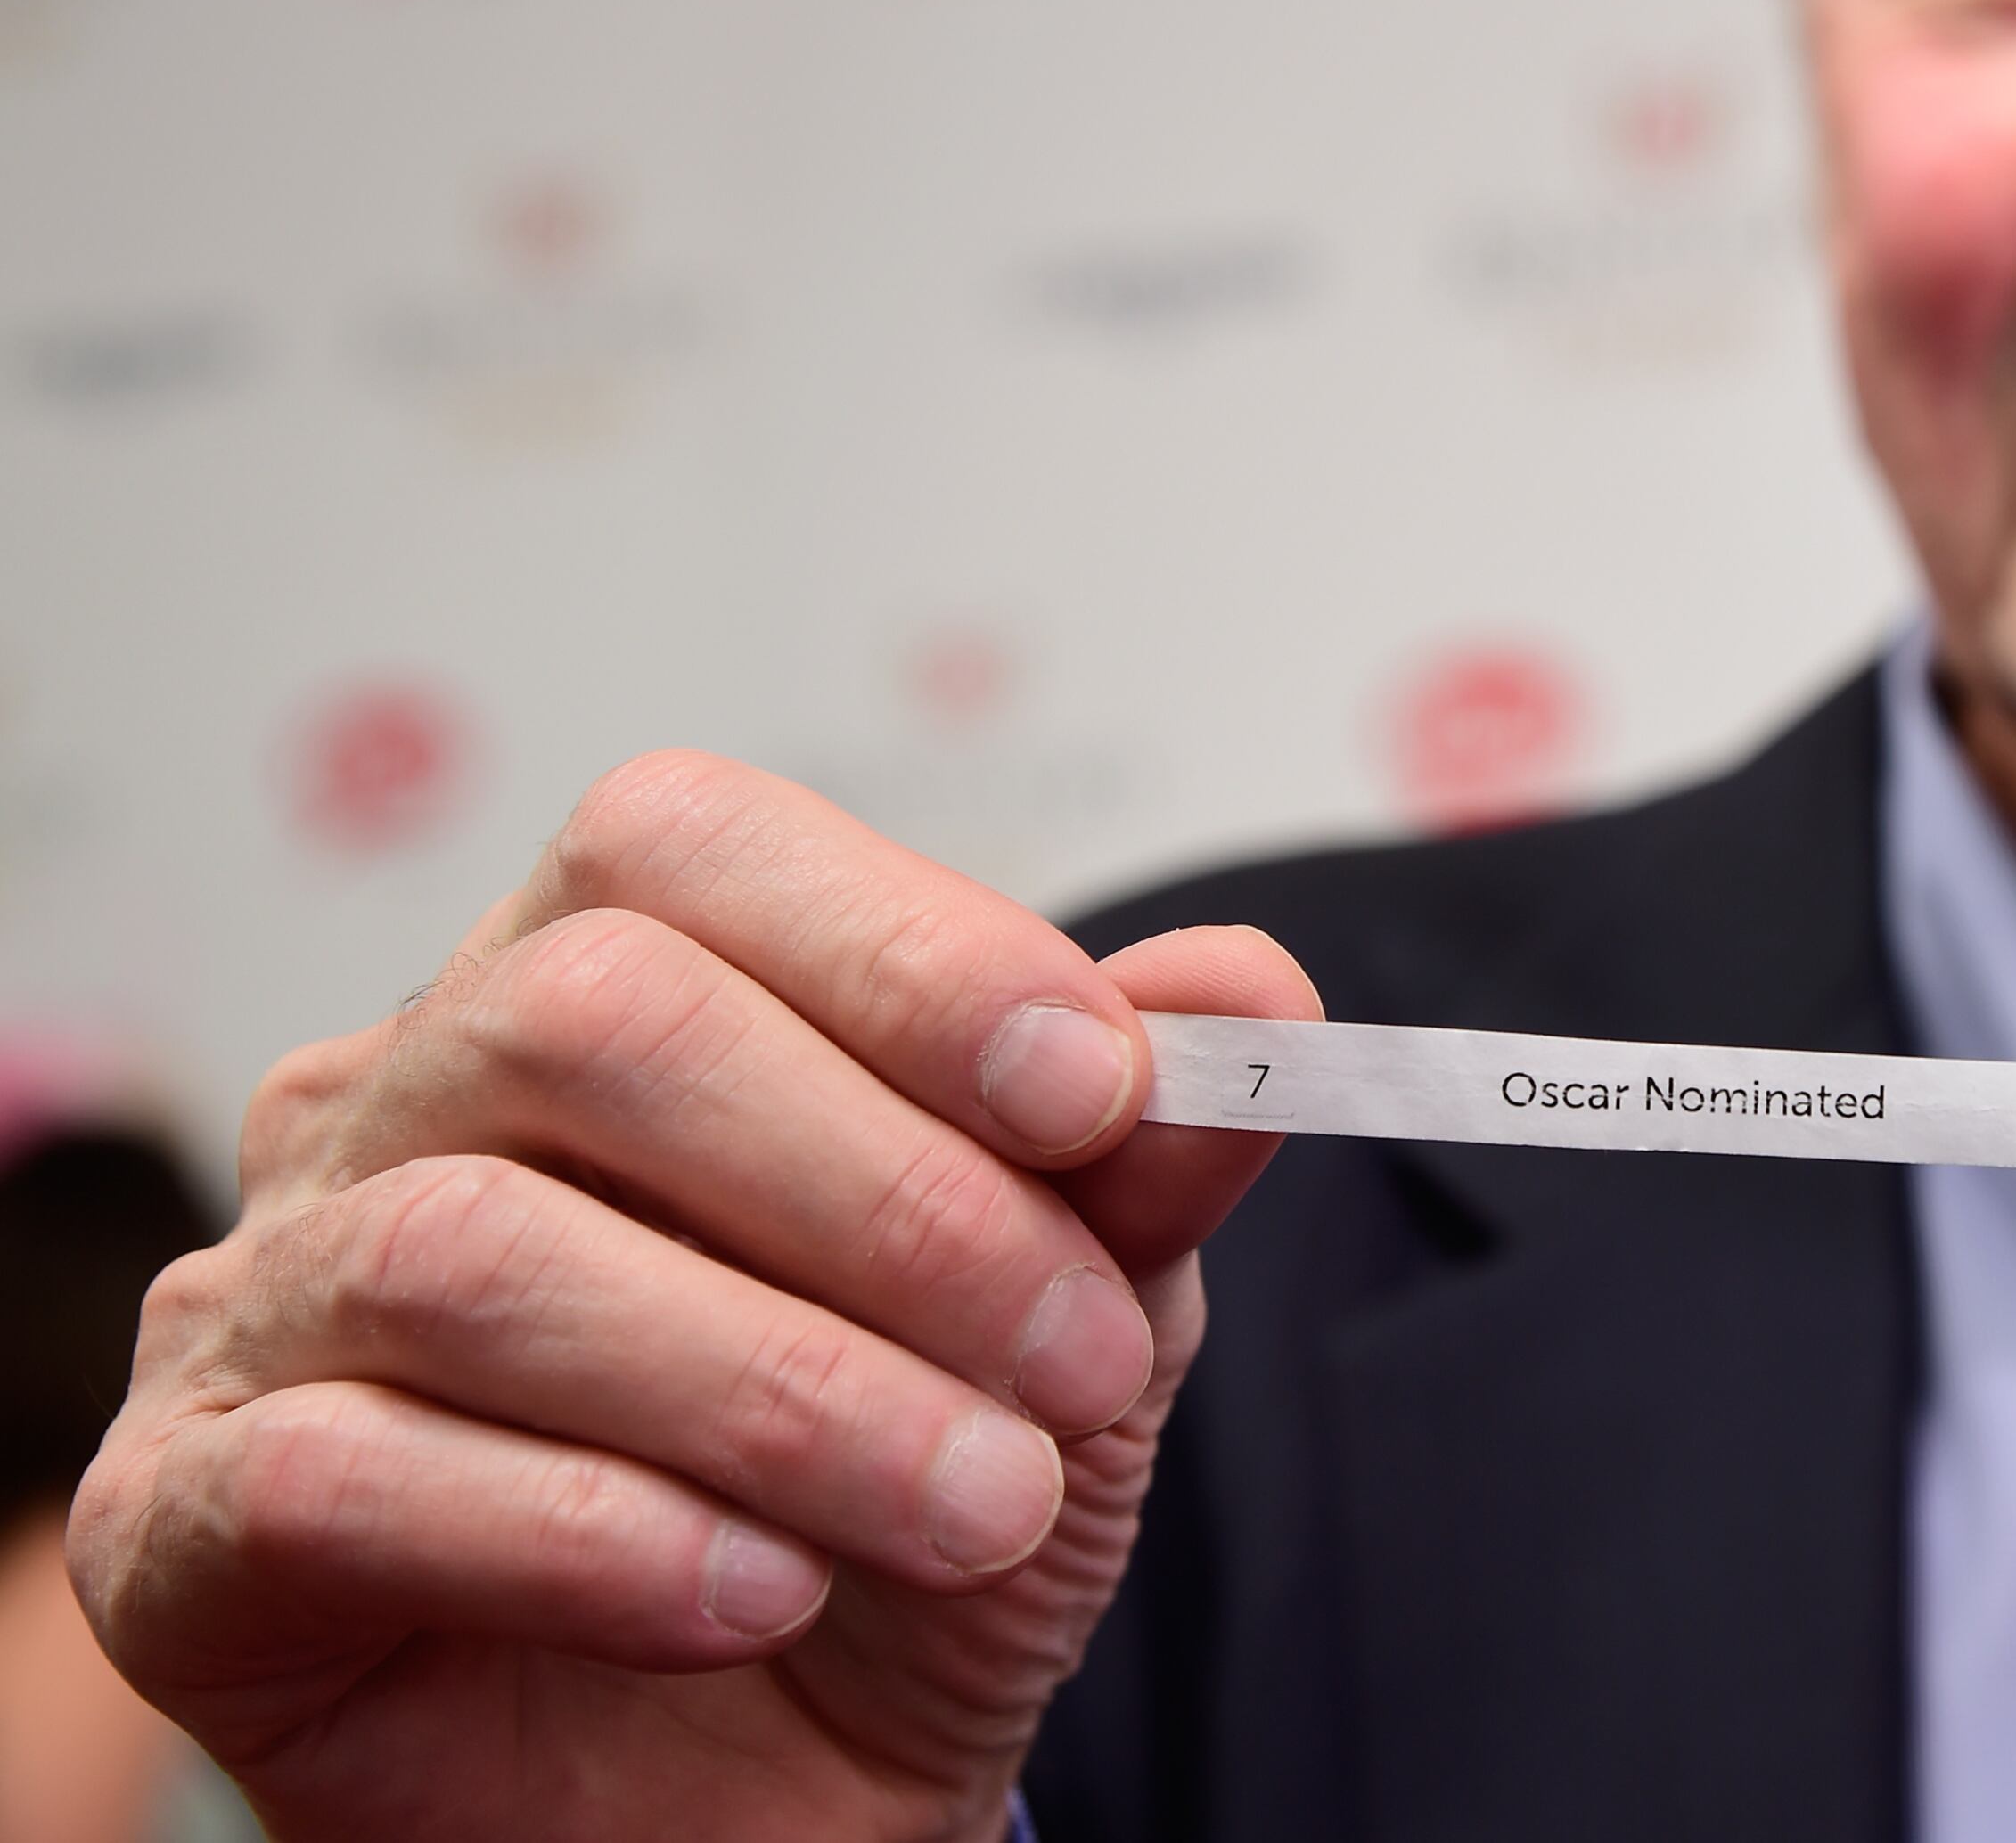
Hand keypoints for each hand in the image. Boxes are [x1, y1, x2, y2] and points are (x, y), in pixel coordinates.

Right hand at [66, 752, 1309, 1842]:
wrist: (769, 1800)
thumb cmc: (894, 1517)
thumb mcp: (1072, 1329)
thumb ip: (1136, 1159)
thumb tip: (1252, 998)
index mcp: (584, 991)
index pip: (684, 847)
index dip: (907, 947)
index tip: (1106, 1093)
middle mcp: (388, 1103)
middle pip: (587, 1020)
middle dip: (887, 1196)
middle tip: (1082, 1366)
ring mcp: (263, 1304)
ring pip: (475, 1254)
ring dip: (782, 1384)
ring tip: (978, 1504)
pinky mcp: (183, 1527)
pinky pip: (344, 1478)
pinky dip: (595, 1534)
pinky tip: (761, 1598)